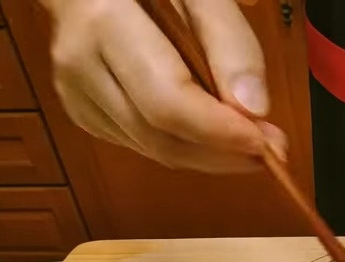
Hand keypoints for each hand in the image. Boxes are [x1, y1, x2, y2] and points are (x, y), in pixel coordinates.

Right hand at [43, 0, 286, 171]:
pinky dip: (183, 146)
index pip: (167, 101)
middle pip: (159, 135)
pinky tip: (209, 132)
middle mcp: (80, 63)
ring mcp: (75, 90)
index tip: (265, 142)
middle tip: (269, 150)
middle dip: (221, 153)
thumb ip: (229, 42)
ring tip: (249, 141)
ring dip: (207, 156)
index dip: (220, 132)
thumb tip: (254, 109)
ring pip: (151, 149)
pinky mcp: (81, 108)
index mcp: (105, 21)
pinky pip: (140, 144)